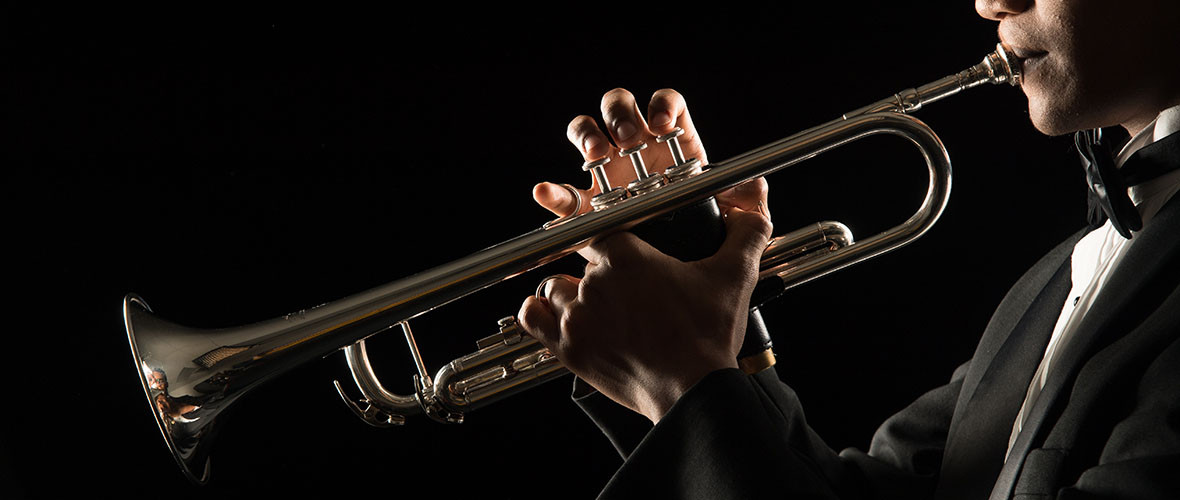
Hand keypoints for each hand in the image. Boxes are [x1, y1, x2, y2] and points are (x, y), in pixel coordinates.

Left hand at [518, 89, 771, 422]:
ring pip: (556, 289)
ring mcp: (577, 318)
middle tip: (627, 294)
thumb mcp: (734, 278)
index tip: (621, 251)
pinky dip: (539, 314)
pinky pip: (534, 320)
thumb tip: (756, 212)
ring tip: (597, 309)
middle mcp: (594, 283)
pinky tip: (553, 313)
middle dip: (600, 275)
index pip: (599, 230)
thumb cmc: (708, 335)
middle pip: (581, 264)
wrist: (692, 391)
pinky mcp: (569, 349)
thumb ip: (746, 235)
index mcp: (626, 257)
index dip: (610, 240)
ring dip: (571, 295)